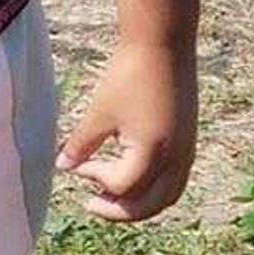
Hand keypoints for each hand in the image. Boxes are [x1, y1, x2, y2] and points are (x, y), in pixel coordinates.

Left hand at [58, 38, 195, 221]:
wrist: (163, 44)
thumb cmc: (129, 75)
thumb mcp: (99, 112)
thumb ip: (82, 144)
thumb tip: (63, 166)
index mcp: (154, 152)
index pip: (123, 186)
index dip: (94, 179)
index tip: (77, 165)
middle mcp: (177, 157)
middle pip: (150, 205)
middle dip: (120, 211)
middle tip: (92, 204)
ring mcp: (187, 150)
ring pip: (168, 195)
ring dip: (140, 203)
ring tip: (112, 195)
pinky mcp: (189, 140)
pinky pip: (176, 178)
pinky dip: (154, 186)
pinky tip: (132, 173)